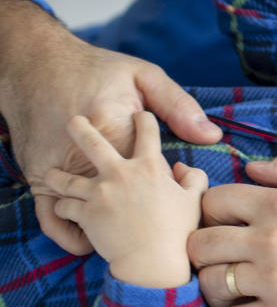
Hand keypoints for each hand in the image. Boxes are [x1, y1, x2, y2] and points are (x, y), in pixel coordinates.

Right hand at [0, 0, 220, 253]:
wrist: (34, 65)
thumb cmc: (96, 71)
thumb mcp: (143, 76)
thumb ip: (177, 106)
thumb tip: (211, 136)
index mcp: (117, 131)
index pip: (153, 173)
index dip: (168, 188)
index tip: (178, 195)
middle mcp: (86, 155)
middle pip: (122, 202)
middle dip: (141, 221)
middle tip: (156, 231)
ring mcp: (58, 168)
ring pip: (85, 216)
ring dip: (106, 233)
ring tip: (128, 240)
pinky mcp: (37, 175)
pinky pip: (51, 217)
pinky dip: (68, 234)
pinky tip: (88, 239)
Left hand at [45, 112, 206, 287]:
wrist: (154, 261)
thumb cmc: (178, 232)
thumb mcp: (195, 200)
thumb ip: (194, 178)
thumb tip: (181, 168)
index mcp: (149, 166)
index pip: (146, 130)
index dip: (143, 118)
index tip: (139, 115)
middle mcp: (120, 173)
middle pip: (91, 141)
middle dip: (79, 127)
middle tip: (73, 121)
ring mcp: (99, 193)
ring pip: (65, 178)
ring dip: (56, 176)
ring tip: (52, 174)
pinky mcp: (85, 213)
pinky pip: (63, 206)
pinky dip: (62, 207)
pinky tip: (63, 208)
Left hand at [187, 149, 276, 306]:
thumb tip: (254, 168)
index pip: (214, 201)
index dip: (217, 211)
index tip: (230, 223)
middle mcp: (270, 242)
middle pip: (199, 244)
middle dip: (209, 250)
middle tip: (228, 256)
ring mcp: (273, 282)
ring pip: (209, 284)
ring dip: (219, 286)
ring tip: (239, 286)